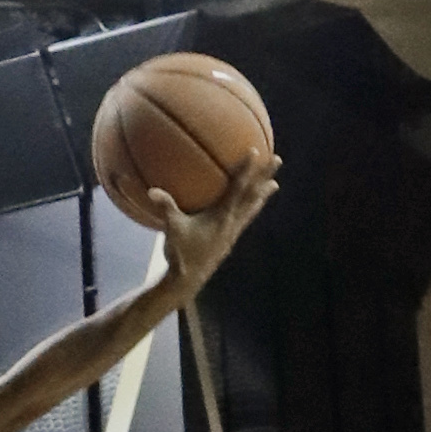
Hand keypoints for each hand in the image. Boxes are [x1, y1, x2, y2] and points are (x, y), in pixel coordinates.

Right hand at [154, 151, 280, 290]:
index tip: (255, 151)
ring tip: (274, 185)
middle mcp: (232, 222)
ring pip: (252, 208)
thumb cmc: (180, 254)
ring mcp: (233, 232)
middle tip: (278, 160)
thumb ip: (165, 208)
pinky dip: (251, 209)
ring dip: (263, 195)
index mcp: (221, 216)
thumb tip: (152, 190)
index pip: (237, 188)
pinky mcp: (229, 239)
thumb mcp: (171, 229)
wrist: (189, 280)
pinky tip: (251, 207)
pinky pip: (245, 219)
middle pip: (253, 195)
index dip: (246, 170)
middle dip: (264, 177)